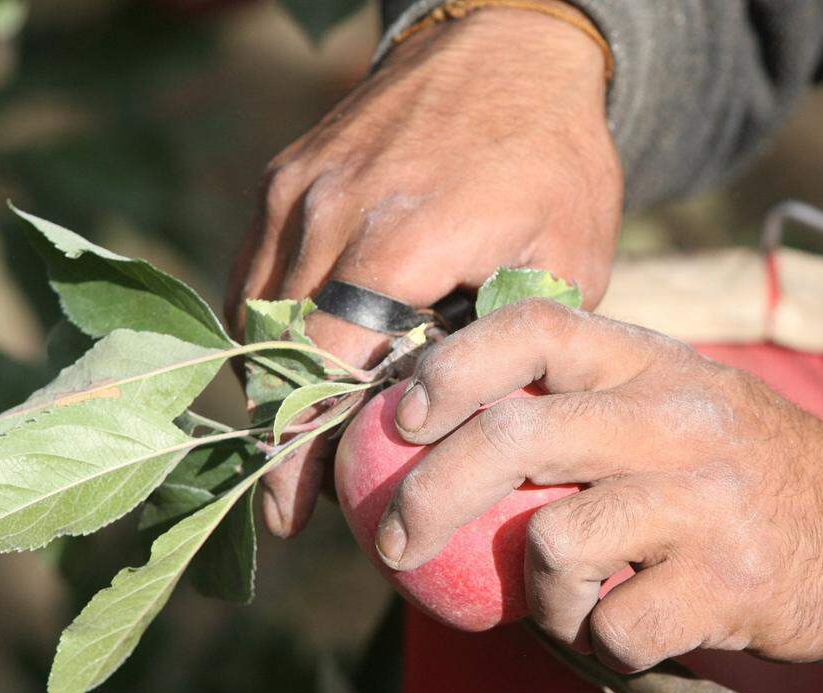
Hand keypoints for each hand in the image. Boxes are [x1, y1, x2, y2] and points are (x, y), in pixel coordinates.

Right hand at [225, 4, 621, 536]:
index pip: (328, 369)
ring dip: (270, 383)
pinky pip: (257, 268)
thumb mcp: (568, 257)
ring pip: (253, 313)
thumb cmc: (555, 159)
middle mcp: (330, 214)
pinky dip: (269, 327)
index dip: (305, 451)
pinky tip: (300, 368)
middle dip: (280, 435)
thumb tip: (468, 421)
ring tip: (294, 445)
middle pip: (277, 351)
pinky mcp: (287, 174)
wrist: (510, 48)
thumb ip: (510, 339)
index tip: (297, 514)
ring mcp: (298, 189)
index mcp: (403, 241)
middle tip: (293, 501)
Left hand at [381, 300, 822, 669]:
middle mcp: (677, 416)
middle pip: (516, 434)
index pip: (537, 328)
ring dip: (539, 593)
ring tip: (568, 600)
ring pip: (556, 544)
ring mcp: (705, 497)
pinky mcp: (728, 581)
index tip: (399, 418)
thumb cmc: (758, 473)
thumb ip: (595, 405)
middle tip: (397, 542)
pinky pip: (612, 625)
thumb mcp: (685, 405)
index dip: (452, 366)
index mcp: (656, 363)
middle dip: (430, 495)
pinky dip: (599, 640)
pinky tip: (627, 627)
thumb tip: (462, 432)